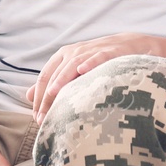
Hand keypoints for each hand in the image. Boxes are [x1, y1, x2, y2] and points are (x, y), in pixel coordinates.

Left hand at [25, 33, 165, 122]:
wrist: (136, 47)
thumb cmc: (103, 63)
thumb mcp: (77, 70)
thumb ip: (54, 82)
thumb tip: (28, 96)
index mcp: (64, 57)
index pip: (45, 77)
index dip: (39, 98)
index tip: (37, 119)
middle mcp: (75, 52)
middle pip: (55, 74)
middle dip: (47, 96)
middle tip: (43, 118)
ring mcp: (93, 50)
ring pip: (72, 64)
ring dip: (62, 79)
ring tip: (53, 93)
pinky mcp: (111, 50)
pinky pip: (98, 55)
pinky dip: (90, 61)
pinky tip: (82, 69)